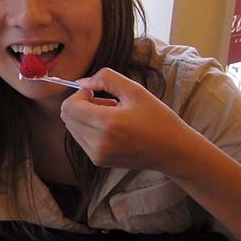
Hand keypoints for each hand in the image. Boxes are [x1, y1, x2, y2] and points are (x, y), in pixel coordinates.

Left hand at [60, 67, 198, 174]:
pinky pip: (81, 139)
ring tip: (111, 115)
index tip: (97, 91)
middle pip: (67, 117)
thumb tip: (81, 82)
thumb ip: (105, 79)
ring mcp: (97, 155)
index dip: (79, 94)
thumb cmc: (157, 118)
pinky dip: (90, 129)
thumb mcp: (135, 90)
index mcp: (107, 124)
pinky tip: (112, 127)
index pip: (69, 107)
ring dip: (85, 117)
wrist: (173, 151)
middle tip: (105, 102)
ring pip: (72, 128)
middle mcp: (98, 143)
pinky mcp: (98, 161)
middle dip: (81, 104)